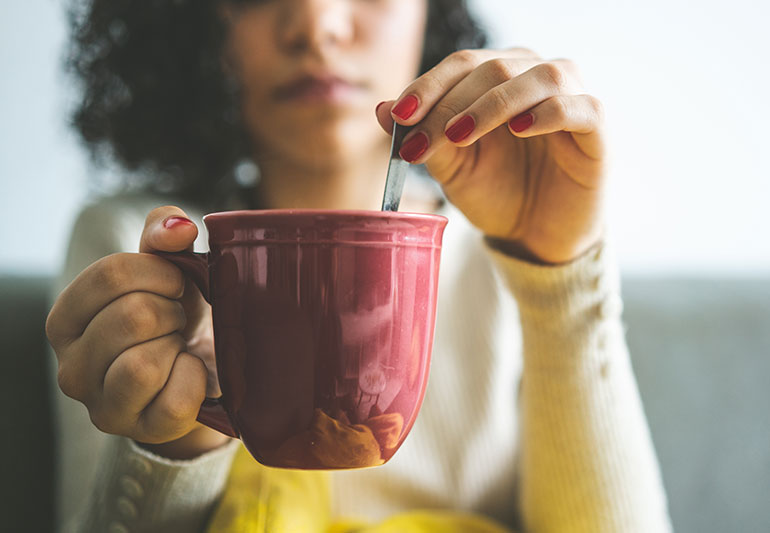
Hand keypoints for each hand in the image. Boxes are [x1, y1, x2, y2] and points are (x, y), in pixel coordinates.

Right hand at [46, 206, 228, 458]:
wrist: (204, 370)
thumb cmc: (178, 313)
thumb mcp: (167, 266)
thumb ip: (164, 234)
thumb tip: (178, 228)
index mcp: (66, 319)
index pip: (109, 275)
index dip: (159, 272)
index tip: (176, 284)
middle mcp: (71, 367)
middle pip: (131, 317)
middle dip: (173, 311)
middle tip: (179, 321)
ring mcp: (101, 406)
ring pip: (143, 364)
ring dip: (178, 346)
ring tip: (179, 346)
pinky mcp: (140, 430)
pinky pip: (174, 400)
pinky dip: (195, 379)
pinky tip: (190, 373)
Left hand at [376, 48, 605, 263]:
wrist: (536, 235)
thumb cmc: (497, 193)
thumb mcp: (453, 169)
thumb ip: (425, 137)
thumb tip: (382, 109)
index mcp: (499, 78)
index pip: (461, 64)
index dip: (428, 86)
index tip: (398, 116)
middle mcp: (535, 76)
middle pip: (492, 67)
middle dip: (451, 103)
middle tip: (421, 139)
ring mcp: (570, 97)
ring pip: (537, 77)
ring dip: (492, 104)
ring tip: (460, 134)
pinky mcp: (596, 127)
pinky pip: (577, 106)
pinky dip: (547, 112)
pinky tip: (518, 129)